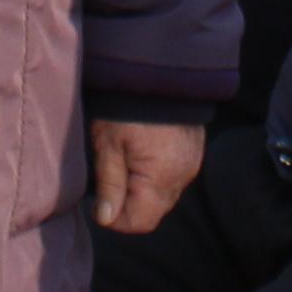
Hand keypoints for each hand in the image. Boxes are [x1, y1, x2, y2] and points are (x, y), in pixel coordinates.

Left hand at [91, 118, 204, 233]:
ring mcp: (192, 163)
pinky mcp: (193, 152)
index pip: (141, 221)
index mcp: (161, 176)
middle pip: (154, 210)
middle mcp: (182, 175)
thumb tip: (106, 219)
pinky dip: (157, 174)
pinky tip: (142, 153)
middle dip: (129, 203)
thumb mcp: (108, 145)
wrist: (155, 69)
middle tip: (109, 177)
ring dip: (143, 189)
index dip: (116, 219)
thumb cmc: (125, 107)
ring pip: (164, 194)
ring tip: (125, 161)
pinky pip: (173, 176)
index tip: (98, 203)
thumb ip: (109, 185)